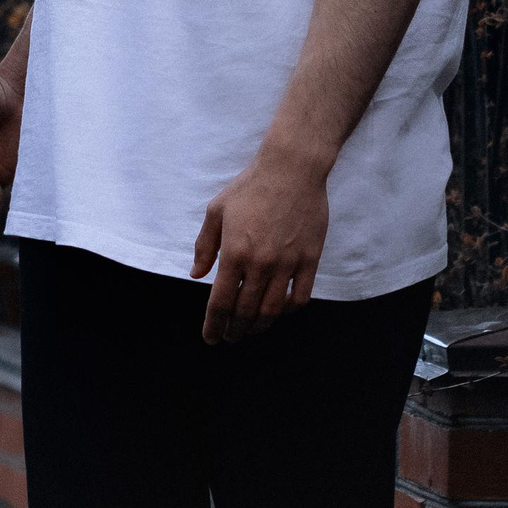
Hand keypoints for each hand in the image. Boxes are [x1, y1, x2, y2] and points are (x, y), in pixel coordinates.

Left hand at [192, 145, 329, 342]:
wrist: (292, 169)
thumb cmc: (250, 187)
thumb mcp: (216, 210)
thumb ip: (205, 245)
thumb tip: (197, 274)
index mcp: (234, 252)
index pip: (221, 302)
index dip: (214, 325)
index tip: (211, 337)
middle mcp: (260, 263)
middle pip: (246, 312)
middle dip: (235, 330)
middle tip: (230, 337)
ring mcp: (287, 264)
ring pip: (273, 310)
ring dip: (259, 326)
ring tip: (251, 330)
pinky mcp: (310, 260)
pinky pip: (301, 297)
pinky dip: (289, 311)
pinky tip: (280, 312)